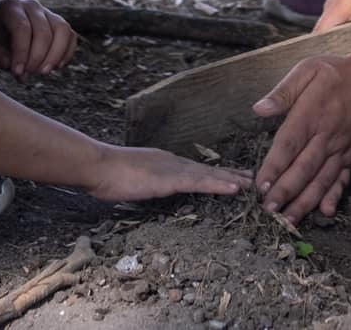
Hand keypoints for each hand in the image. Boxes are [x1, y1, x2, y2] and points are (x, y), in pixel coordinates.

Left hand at [0, 0, 76, 81]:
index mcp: (10, 7)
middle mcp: (31, 6)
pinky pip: (70, 36)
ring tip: (43, 72)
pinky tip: (56, 67)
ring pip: (62, 30)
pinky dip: (66, 53)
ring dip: (56, 55)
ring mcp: (47, 12)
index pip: (22, 28)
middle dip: (38, 57)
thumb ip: (0, 57)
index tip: (17, 73)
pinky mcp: (57, 22)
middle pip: (43, 30)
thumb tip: (22, 73)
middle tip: (29, 74)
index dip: (22, 52)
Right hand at [85, 145, 250, 202]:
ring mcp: (173, 169)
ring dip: (231, 180)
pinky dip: (218, 184)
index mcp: (165, 163)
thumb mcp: (133, 179)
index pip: (195, 170)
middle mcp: (173, 162)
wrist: (97, 166)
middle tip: (252, 179)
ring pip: (208, 175)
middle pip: (207, 170)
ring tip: (251, 184)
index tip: (232, 176)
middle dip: (229, 175)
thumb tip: (151, 187)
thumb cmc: (108, 175)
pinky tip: (234, 188)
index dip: (215, 173)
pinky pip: (199, 182)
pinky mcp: (170, 178)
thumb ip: (145, 182)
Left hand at [251, 51, 350, 223]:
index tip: (260, 185)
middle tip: (268, 211)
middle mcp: (327, 136)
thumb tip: (259, 109)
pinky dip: (334, 196)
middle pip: (303, 168)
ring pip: (321, 180)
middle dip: (285, 192)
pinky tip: (325, 211)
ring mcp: (343, 148)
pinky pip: (343, 179)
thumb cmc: (340, 73)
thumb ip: (284, 90)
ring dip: (305, 202)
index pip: (288, 145)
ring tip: (289, 220)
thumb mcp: (310, 69)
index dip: (274, 167)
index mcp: (312, 114)